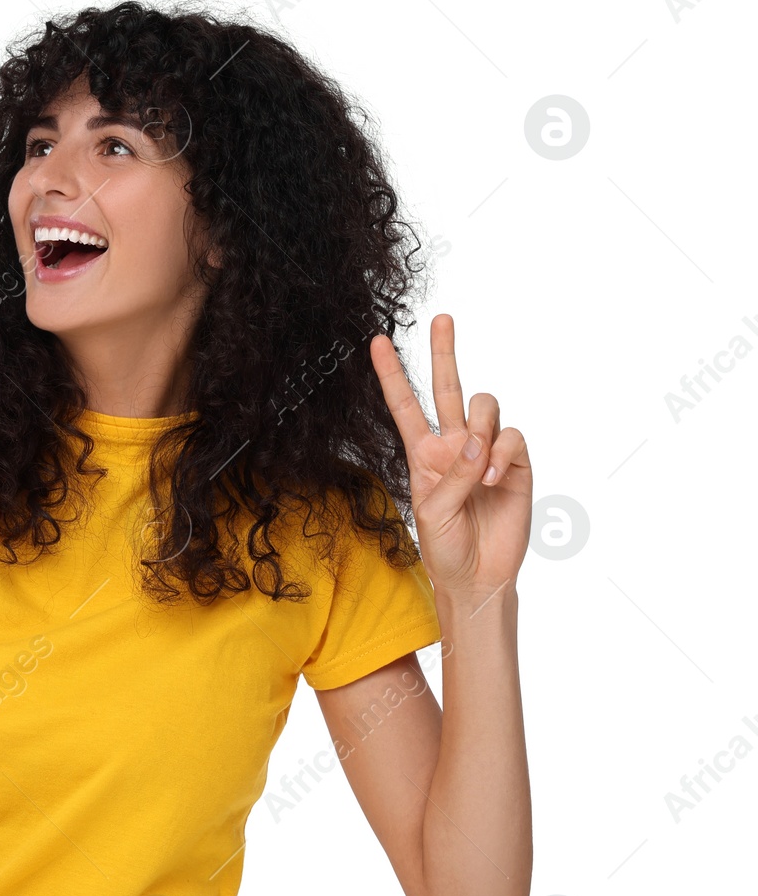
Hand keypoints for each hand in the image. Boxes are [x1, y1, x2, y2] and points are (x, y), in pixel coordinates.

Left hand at [369, 313, 531, 599]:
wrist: (478, 576)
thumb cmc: (445, 545)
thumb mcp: (433, 510)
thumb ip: (454, 473)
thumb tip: (478, 442)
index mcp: (422, 452)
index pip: (404, 405)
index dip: (391, 374)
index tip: (378, 341)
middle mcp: (454, 444)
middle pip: (447, 387)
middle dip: (443, 352)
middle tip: (440, 318)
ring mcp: (486, 451)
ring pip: (486, 406)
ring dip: (482, 429)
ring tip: (479, 468)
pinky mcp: (517, 463)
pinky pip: (511, 436)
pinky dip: (502, 453)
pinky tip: (495, 479)